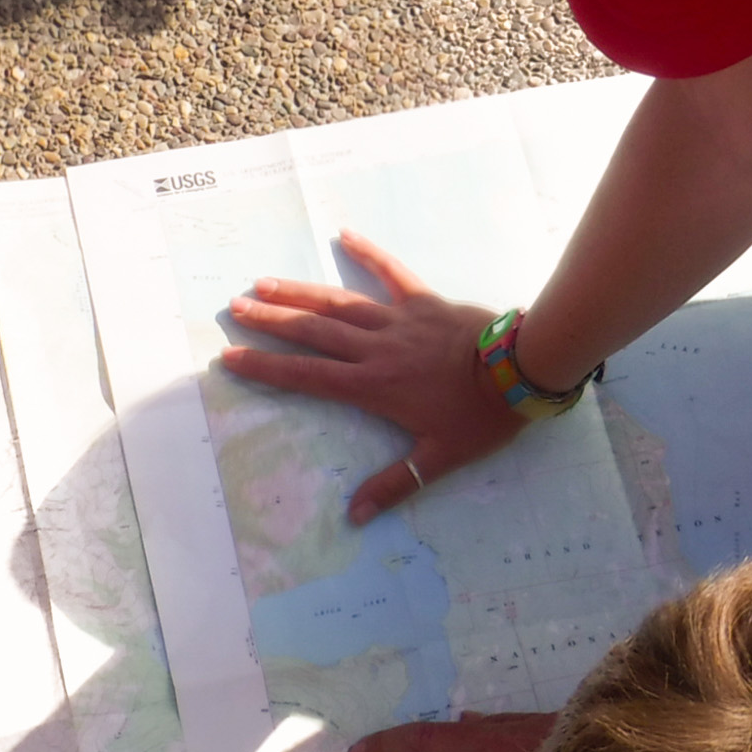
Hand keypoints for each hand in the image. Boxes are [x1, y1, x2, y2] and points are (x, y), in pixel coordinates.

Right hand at [220, 232, 523, 523]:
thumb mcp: (439, 459)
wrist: (521, 372)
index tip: (230, 357)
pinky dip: (367, 253)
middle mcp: (375, 349)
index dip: (266, 368)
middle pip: (311, 333)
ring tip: (264, 283)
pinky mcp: (423, 301)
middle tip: (234, 309)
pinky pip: (390, 272)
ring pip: (338, 303)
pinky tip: (344, 235)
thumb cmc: (480, 418)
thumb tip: (354, 516)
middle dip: (270, 321)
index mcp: (372, 387)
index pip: (306, 377)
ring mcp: (398, 320)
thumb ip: (394, 485)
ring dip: (299, 292)